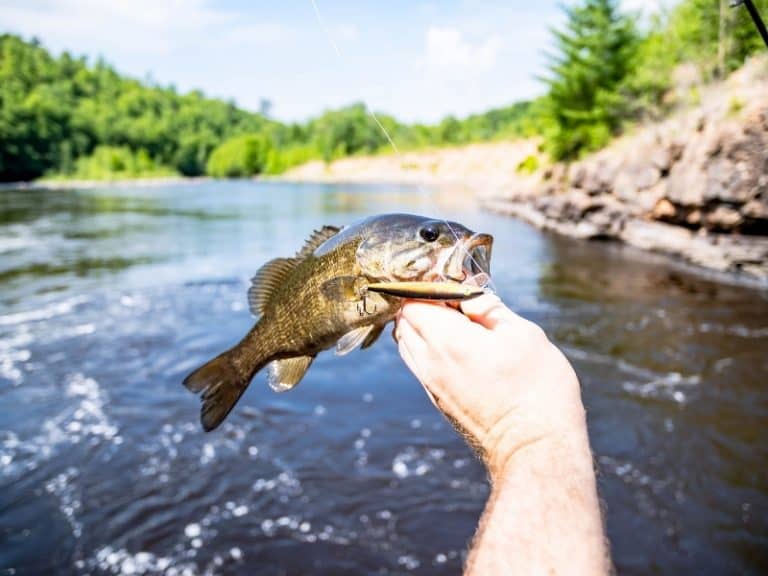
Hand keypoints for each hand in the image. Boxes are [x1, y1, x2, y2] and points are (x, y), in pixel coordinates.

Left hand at [395, 294, 586, 480]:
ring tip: (459, 323)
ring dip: (424, 328)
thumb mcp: (522, 334)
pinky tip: (462, 349)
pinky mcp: (440, 402)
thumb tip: (469, 295)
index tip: (451, 281)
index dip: (427, 286)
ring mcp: (431, 385)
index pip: (411, 301)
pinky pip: (420, 365)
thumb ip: (490, 309)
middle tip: (456, 300)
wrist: (535, 450)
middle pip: (404, 323)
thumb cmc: (537, 390)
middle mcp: (429, 363)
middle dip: (423, 304)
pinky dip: (430, 350)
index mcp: (446, 340)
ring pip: (409, 345)